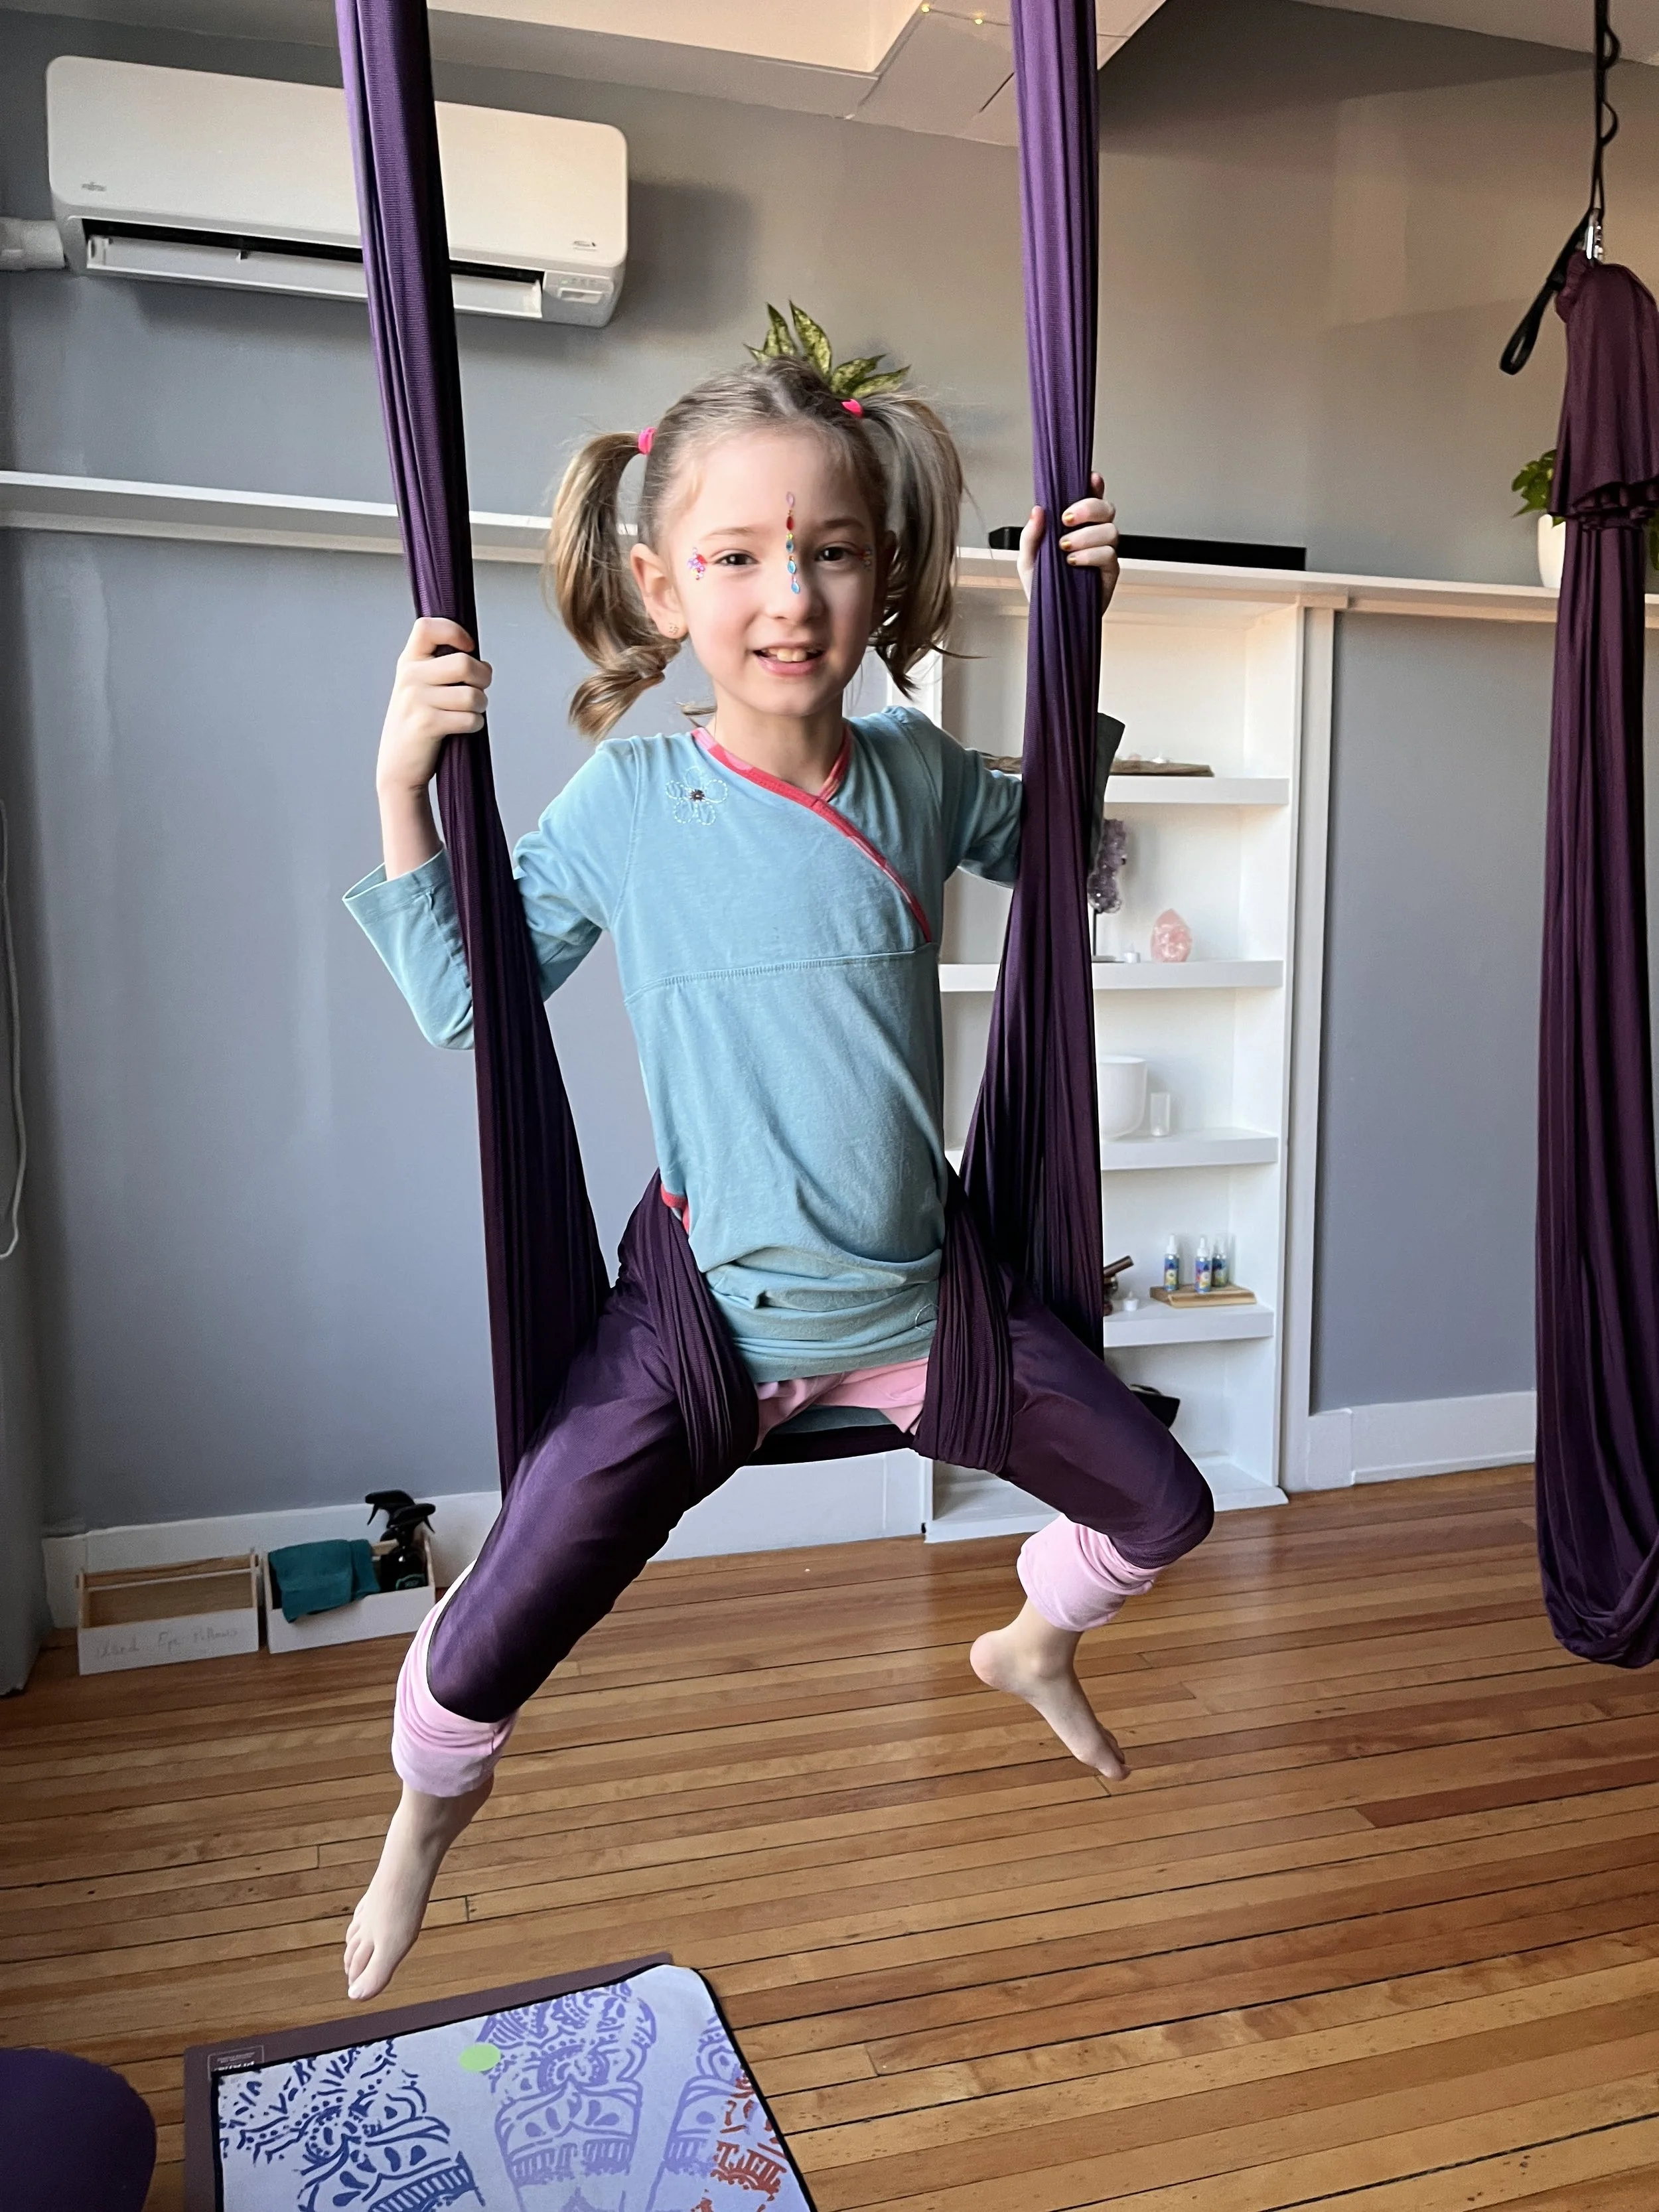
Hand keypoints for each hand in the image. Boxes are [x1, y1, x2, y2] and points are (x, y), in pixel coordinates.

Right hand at [376, 618, 492, 796]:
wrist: (398, 767)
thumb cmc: (418, 726)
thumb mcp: (422, 689)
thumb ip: (446, 670)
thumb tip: (485, 665)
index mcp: (409, 662)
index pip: (427, 627)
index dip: (454, 631)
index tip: (467, 648)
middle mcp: (410, 677)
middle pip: (464, 662)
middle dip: (483, 678)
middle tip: (480, 690)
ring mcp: (416, 700)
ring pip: (472, 694)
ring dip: (481, 706)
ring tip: (469, 713)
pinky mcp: (427, 724)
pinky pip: (470, 718)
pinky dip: (475, 725)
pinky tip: (463, 729)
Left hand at [1017, 474, 1119, 611]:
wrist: (1050, 619)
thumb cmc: (1042, 589)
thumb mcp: (1027, 560)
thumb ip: (1031, 535)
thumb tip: (1037, 511)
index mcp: (1077, 528)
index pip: (1091, 498)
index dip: (1094, 486)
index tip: (1090, 478)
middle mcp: (1094, 536)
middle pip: (1106, 508)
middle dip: (1088, 507)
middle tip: (1067, 519)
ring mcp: (1104, 553)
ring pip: (1110, 530)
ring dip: (1085, 536)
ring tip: (1065, 549)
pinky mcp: (1110, 572)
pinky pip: (1109, 555)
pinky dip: (1090, 555)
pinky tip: (1074, 562)